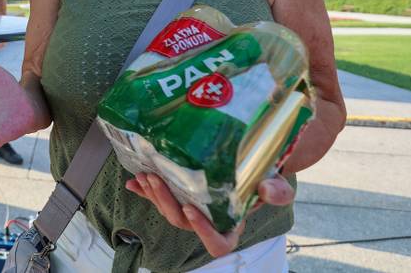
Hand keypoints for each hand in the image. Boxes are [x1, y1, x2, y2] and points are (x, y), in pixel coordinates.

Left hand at [125, 172, 293, 257]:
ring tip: (144, 175)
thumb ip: (277, 191)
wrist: (252, 167)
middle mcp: (208, 223)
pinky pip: (160, 200)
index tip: (190, 209)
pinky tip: (133, 182)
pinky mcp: (179, 199)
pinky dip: (146, 192)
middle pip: (182, 222)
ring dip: (153, 195)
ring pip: (168, 211)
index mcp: (231, 227)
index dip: (202, 231)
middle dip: (166, 202)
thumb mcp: (277, 185)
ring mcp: (192, 212)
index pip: (216, 243)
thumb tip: (268, 190)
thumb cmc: (266, 180)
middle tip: (156, 179)